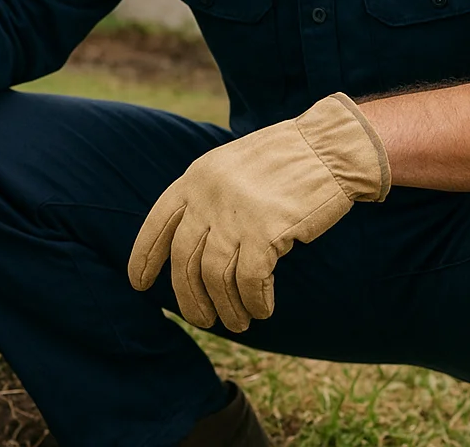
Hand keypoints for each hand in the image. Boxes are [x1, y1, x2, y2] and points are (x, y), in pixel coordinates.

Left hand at [128, 93, 389, 331]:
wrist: (331, 147)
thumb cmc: (287, 159)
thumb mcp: (232, 167)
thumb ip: (209, 197)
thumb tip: (194, 247)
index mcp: (196, 177)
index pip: (158, 223)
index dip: (144, 256)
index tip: (139, 283)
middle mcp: (208, 196)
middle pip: (184, 260)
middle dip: (189, 297)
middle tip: (202, 319)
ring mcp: (235, 213)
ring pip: (214, 276)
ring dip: (225, 307)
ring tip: (239, 322)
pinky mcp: (266, 231)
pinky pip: (250, 281)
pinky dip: (254, 301)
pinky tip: (262, 308)